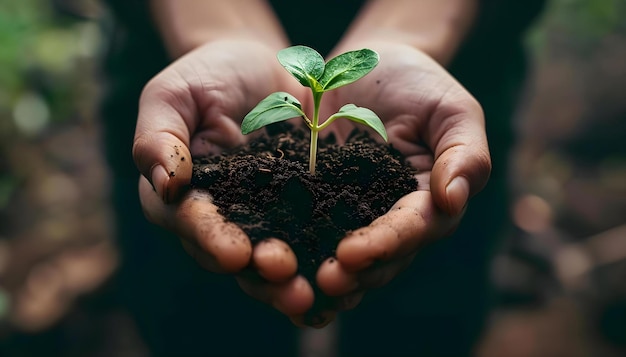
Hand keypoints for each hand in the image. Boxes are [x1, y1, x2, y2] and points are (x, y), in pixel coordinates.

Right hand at [132, 40, 315, 320]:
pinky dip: (322, 255)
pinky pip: (310, 236)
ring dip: (288, 280)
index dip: (211, 239)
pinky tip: (345, 269)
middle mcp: (219, 216)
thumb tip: (165, 184)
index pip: (189, 222)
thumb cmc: (207, 75)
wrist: (261, 66)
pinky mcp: (300, 208)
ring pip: (270, 258)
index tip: (235, 252)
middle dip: (257, 275)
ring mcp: (261, 216)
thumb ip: (159, 136)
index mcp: (180, 195)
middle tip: (286, 282)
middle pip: (231, 255)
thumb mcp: (174, 94)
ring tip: (311, 294)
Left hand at [313, 43, 491, 321]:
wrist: (368, 64)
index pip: (412, 230)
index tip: (353, 253)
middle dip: (353, 272)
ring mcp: (351, 210)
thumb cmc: (420, 84)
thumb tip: (453, 200)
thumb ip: (464, 154)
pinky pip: (305, 226)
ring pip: (342, 254)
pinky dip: (292, 246)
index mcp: (426, 202)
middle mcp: (389, 217)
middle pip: (379, 255)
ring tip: (295, 284)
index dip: (385, 245)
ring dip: (322, 271)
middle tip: (324, 282)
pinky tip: (269, 263)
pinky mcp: (316, 198)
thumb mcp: (452, 110)